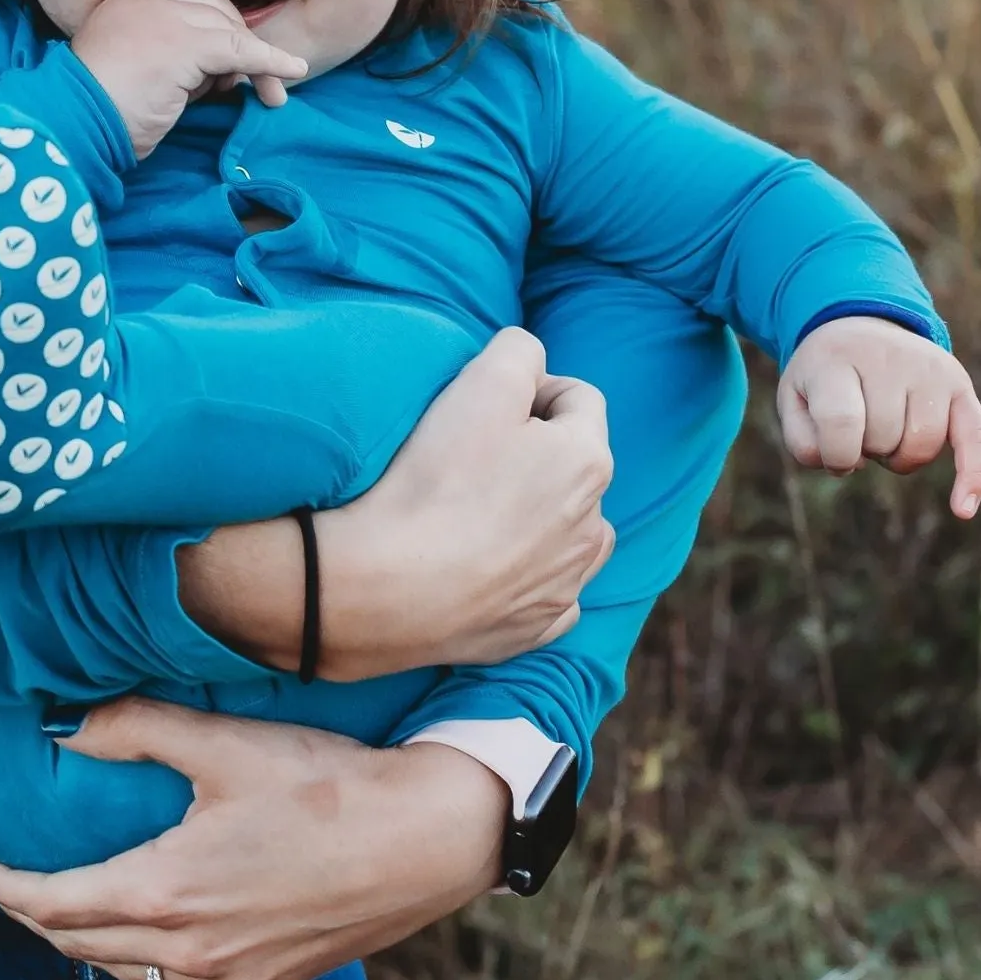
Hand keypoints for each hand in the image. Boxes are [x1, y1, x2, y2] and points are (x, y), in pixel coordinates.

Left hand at [0, 703, 508, 979]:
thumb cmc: (326, 785)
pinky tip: (153, 923)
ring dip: (88, 939)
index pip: (51, 905)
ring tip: (71, 901)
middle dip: (35, 915)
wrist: (424, 841)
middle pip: (78, 946)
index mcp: (162, 895)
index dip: (5, 886)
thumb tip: (65, 724)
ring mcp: (229, 978)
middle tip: (11, 883)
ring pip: (129, 971)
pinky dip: (145, 955)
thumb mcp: (224, 745)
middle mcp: (187, 953)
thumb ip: (137, 729)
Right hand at [73, 0, 308, 158]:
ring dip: (258, 62)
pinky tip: (291, 72)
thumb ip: (174, 57)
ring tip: (270, 96)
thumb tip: (225, 71)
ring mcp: (165, 14)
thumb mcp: (138, 71)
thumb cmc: (101, 109)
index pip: (192, 0)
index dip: (218, 30)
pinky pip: (240, 50)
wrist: (73, 122)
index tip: (232, 66)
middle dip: (242, 46)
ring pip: (229, 31)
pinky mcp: (185, 42)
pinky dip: (270, 62)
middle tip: (259, 86)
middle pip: (216, 10)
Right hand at [177, 326, 613, 675]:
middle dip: (536, 453)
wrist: (387, 588)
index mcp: (588, 461)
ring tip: (479, 513)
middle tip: (469, 456)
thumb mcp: (479, 382)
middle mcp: (593, 525)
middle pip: (574, 465)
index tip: (484, 404)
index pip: (578, 397)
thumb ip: (519, 351)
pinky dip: (525, 577)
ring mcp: (567, 583)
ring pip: (571, 532)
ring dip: (540, 516)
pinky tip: (482, 569)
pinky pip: (548, 592)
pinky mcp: (537, 628)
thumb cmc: (435, 479)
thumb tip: (530, 357)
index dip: (532, 388)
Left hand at [778, 317, 980, 516]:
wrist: (858, 326)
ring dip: (898, 457)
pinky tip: (962, 509)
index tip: (833, 456)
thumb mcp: (795, 399)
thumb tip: (847, 466)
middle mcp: (888, 357)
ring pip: (921, 447)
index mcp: (837, 359)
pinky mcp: (960, 384)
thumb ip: (804, 441)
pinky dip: (972, 476)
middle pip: (883, 438)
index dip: (836, 455)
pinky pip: (976, 437)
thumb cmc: (824, 377)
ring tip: (883, 428)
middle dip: (867, 448)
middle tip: (858, 421)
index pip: (841, 422)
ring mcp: (929, 368)